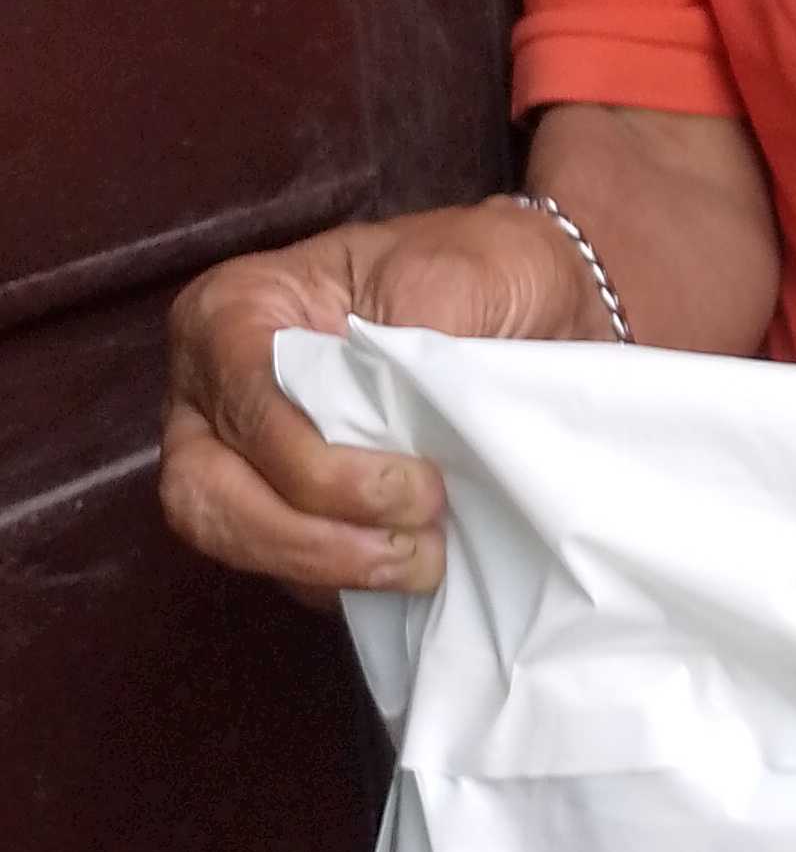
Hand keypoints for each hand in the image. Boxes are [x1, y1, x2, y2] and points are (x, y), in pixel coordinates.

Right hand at [160, 199, 605, 603]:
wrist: (533, 301)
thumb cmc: (480, 271)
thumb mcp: (455, 276)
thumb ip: (410, 349)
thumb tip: (392, 438)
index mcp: (236, 311)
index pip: (244, 405)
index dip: (316, 463)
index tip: (417, 483)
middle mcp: (214, 389)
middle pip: (206, 492)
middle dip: (306, 535)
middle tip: (413, 543)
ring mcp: (238, 456)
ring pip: (234, 540)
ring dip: (328, 566)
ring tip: (423, 562)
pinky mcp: (283, 510)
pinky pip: (283, 568)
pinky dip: (343, 580)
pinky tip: (411, 568)